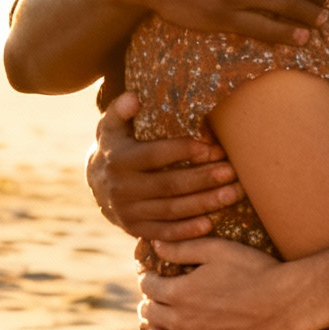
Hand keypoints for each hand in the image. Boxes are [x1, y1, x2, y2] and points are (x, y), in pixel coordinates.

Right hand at [87, 93, 240, 240]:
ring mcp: (127, 212)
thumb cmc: (116, 146)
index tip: (212, 146)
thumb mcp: (111, 125)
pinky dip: (186, 231)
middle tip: (232, 171)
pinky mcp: (134, 229)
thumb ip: (120, 109)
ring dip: (205, 203)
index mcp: (119, 159)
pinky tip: (210, 223)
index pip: (156, 155)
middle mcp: (121, 188)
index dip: (184, 151)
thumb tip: (135, 97)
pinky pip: (164, 232)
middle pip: (169, 185)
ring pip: (172, 210)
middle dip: (203, 178)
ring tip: (233, 193)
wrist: (95, 183)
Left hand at [139, 237, 300, 329]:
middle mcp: (181, 319)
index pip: (148, 286)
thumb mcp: (218, 249)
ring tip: (158, 326)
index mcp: (180, 291)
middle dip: (149, 304)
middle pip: (150, 313)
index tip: (152, 278)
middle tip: (155, 300)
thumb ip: (183, 248)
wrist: (285, 303)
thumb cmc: (255, 270)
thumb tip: (155, 245)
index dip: (148, 279)